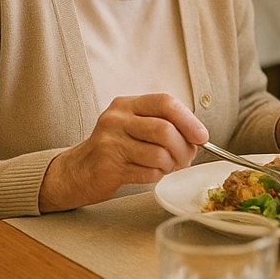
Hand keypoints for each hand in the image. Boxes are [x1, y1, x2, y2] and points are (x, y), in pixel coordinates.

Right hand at [39, 94, 206, 212]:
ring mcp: (111, 142)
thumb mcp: (133, 126)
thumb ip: (162, 124)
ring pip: (159, 154)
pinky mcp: (109, 165)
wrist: (78, 171)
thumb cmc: (114, 149)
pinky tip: (148, 173)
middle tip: (184, 159)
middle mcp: (117, 119)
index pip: (165, 102)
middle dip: (183, 149)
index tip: (201, 136)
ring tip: (165, 167)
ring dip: (170, 166)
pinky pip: (148, 172)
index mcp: (126, 104)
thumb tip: (197, 137)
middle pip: (165, 130)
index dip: (189, 120)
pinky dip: (156, 176)